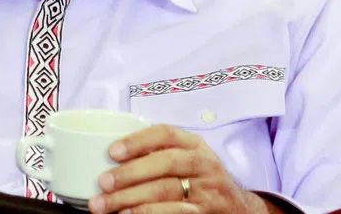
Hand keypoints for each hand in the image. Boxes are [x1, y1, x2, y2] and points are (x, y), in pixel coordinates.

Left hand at [88, 124, 274, 213]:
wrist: (238, 208)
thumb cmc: (199, 179)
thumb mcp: (187, 158)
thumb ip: (158, 153)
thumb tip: (110, 156)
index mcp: (195, 144)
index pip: (166, 133)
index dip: (138, 140)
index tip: (112, 151)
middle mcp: (204, 164)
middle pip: (165, 163)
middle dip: (129, 174)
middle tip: (102, 183)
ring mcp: (207, 192)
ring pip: (167, 192)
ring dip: (132, 199)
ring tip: (107, 205)